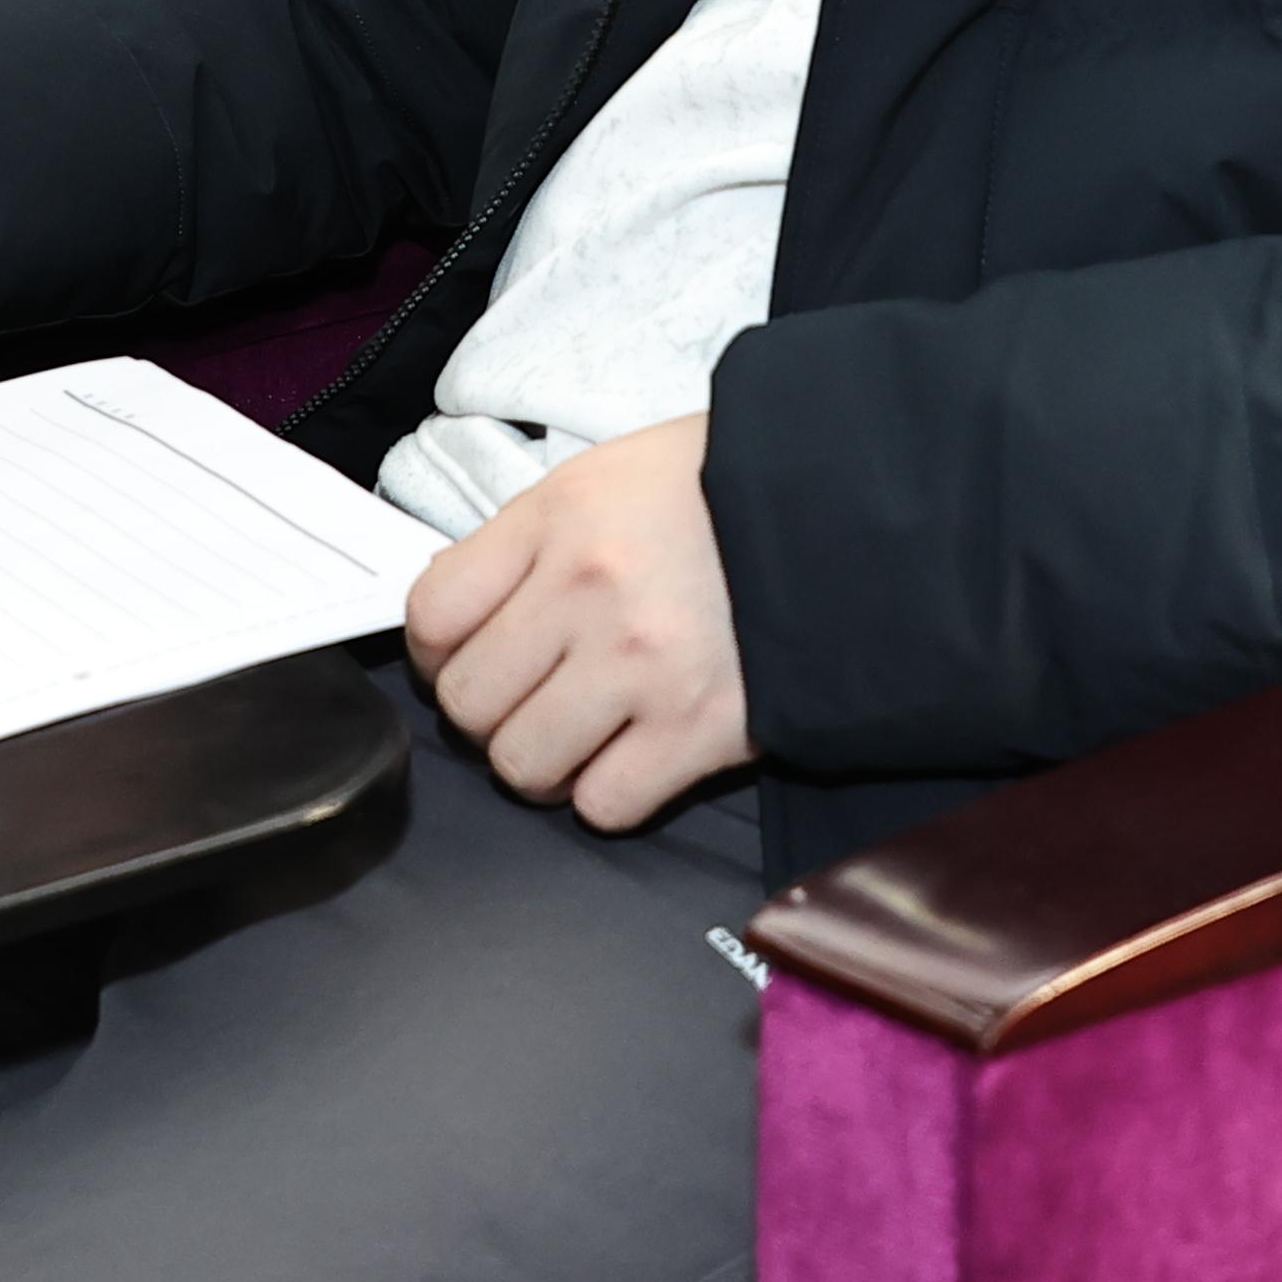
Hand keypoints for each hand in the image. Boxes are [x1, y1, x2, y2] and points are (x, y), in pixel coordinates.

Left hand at [400, 416, 751, 827]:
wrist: (850, 510)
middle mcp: (590, 590)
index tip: (465, 655)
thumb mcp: (607, 477)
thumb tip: (460, 611)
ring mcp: (643, 665)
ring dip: (543, 759)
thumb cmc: (723, 490)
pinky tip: (637, 752)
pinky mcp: (699, 729)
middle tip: (535, 695)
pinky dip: (609, 792)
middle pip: (468, 702)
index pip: (431, 613)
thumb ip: (528, 541)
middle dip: (492, 710)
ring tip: (585, 730)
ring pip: (521, 763)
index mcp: (559, 517)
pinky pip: (603, 804)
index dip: (436, 651)